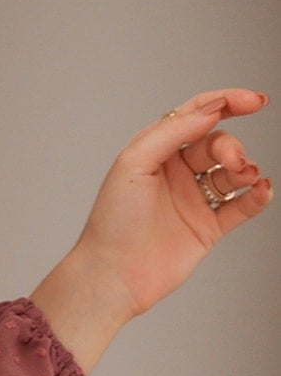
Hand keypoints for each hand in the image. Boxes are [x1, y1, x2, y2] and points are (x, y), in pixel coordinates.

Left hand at [70, 87, 270, 319]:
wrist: (114, 274)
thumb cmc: (113, 220)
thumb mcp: (134, 164)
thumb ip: (171, 132)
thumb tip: (209, 111)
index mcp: (154, 151)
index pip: (195, 115)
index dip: (226, 103)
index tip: (254, 100)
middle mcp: (175, 172)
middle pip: (217, 143)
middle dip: (231, 146)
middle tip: (233, 161)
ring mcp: (193, 200)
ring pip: (232, 173)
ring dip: (244, 169)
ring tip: (244, 175)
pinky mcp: (208, 228)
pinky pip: (241, 206)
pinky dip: (257, 196)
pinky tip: (263, 189)